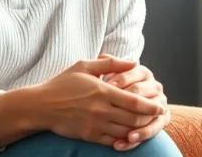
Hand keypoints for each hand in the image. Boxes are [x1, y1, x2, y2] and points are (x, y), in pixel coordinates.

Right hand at [33, 56, 165, 147]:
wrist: (41, 106)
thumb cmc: (63, 83)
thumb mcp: (85, 65)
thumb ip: (111, 63)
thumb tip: (134, 61)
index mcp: (103, 91)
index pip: (134, 101)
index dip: (150, 106)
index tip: (160, 105)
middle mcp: (101, 110)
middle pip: (134, 119)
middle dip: (149, 119)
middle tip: (158, 116)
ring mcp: (95, 125)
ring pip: (125, 132)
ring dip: (139, 130)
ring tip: (148, 126)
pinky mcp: (89, 136)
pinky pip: (113, 141)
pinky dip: (124, 140)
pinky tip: (130, 136)